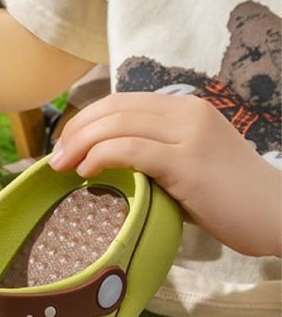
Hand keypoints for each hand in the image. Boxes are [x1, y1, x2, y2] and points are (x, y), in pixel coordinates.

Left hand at [49, 92, 281, 256]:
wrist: (276, 213)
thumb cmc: (227, 198)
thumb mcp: (185, 164)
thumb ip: (152, 154)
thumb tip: (103, 162)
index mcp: (184, 108)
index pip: (120, 102)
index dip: (84, 120)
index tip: (65, 146)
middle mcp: (186, 112)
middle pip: (113, 108)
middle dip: (75, 131)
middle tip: (56, 159)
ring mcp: (189, 134)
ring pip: (118, 125)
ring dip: (81, 144)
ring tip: (62, 167)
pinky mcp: (188, 162)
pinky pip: (132, 149)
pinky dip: (102, 156)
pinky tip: (87, 172)